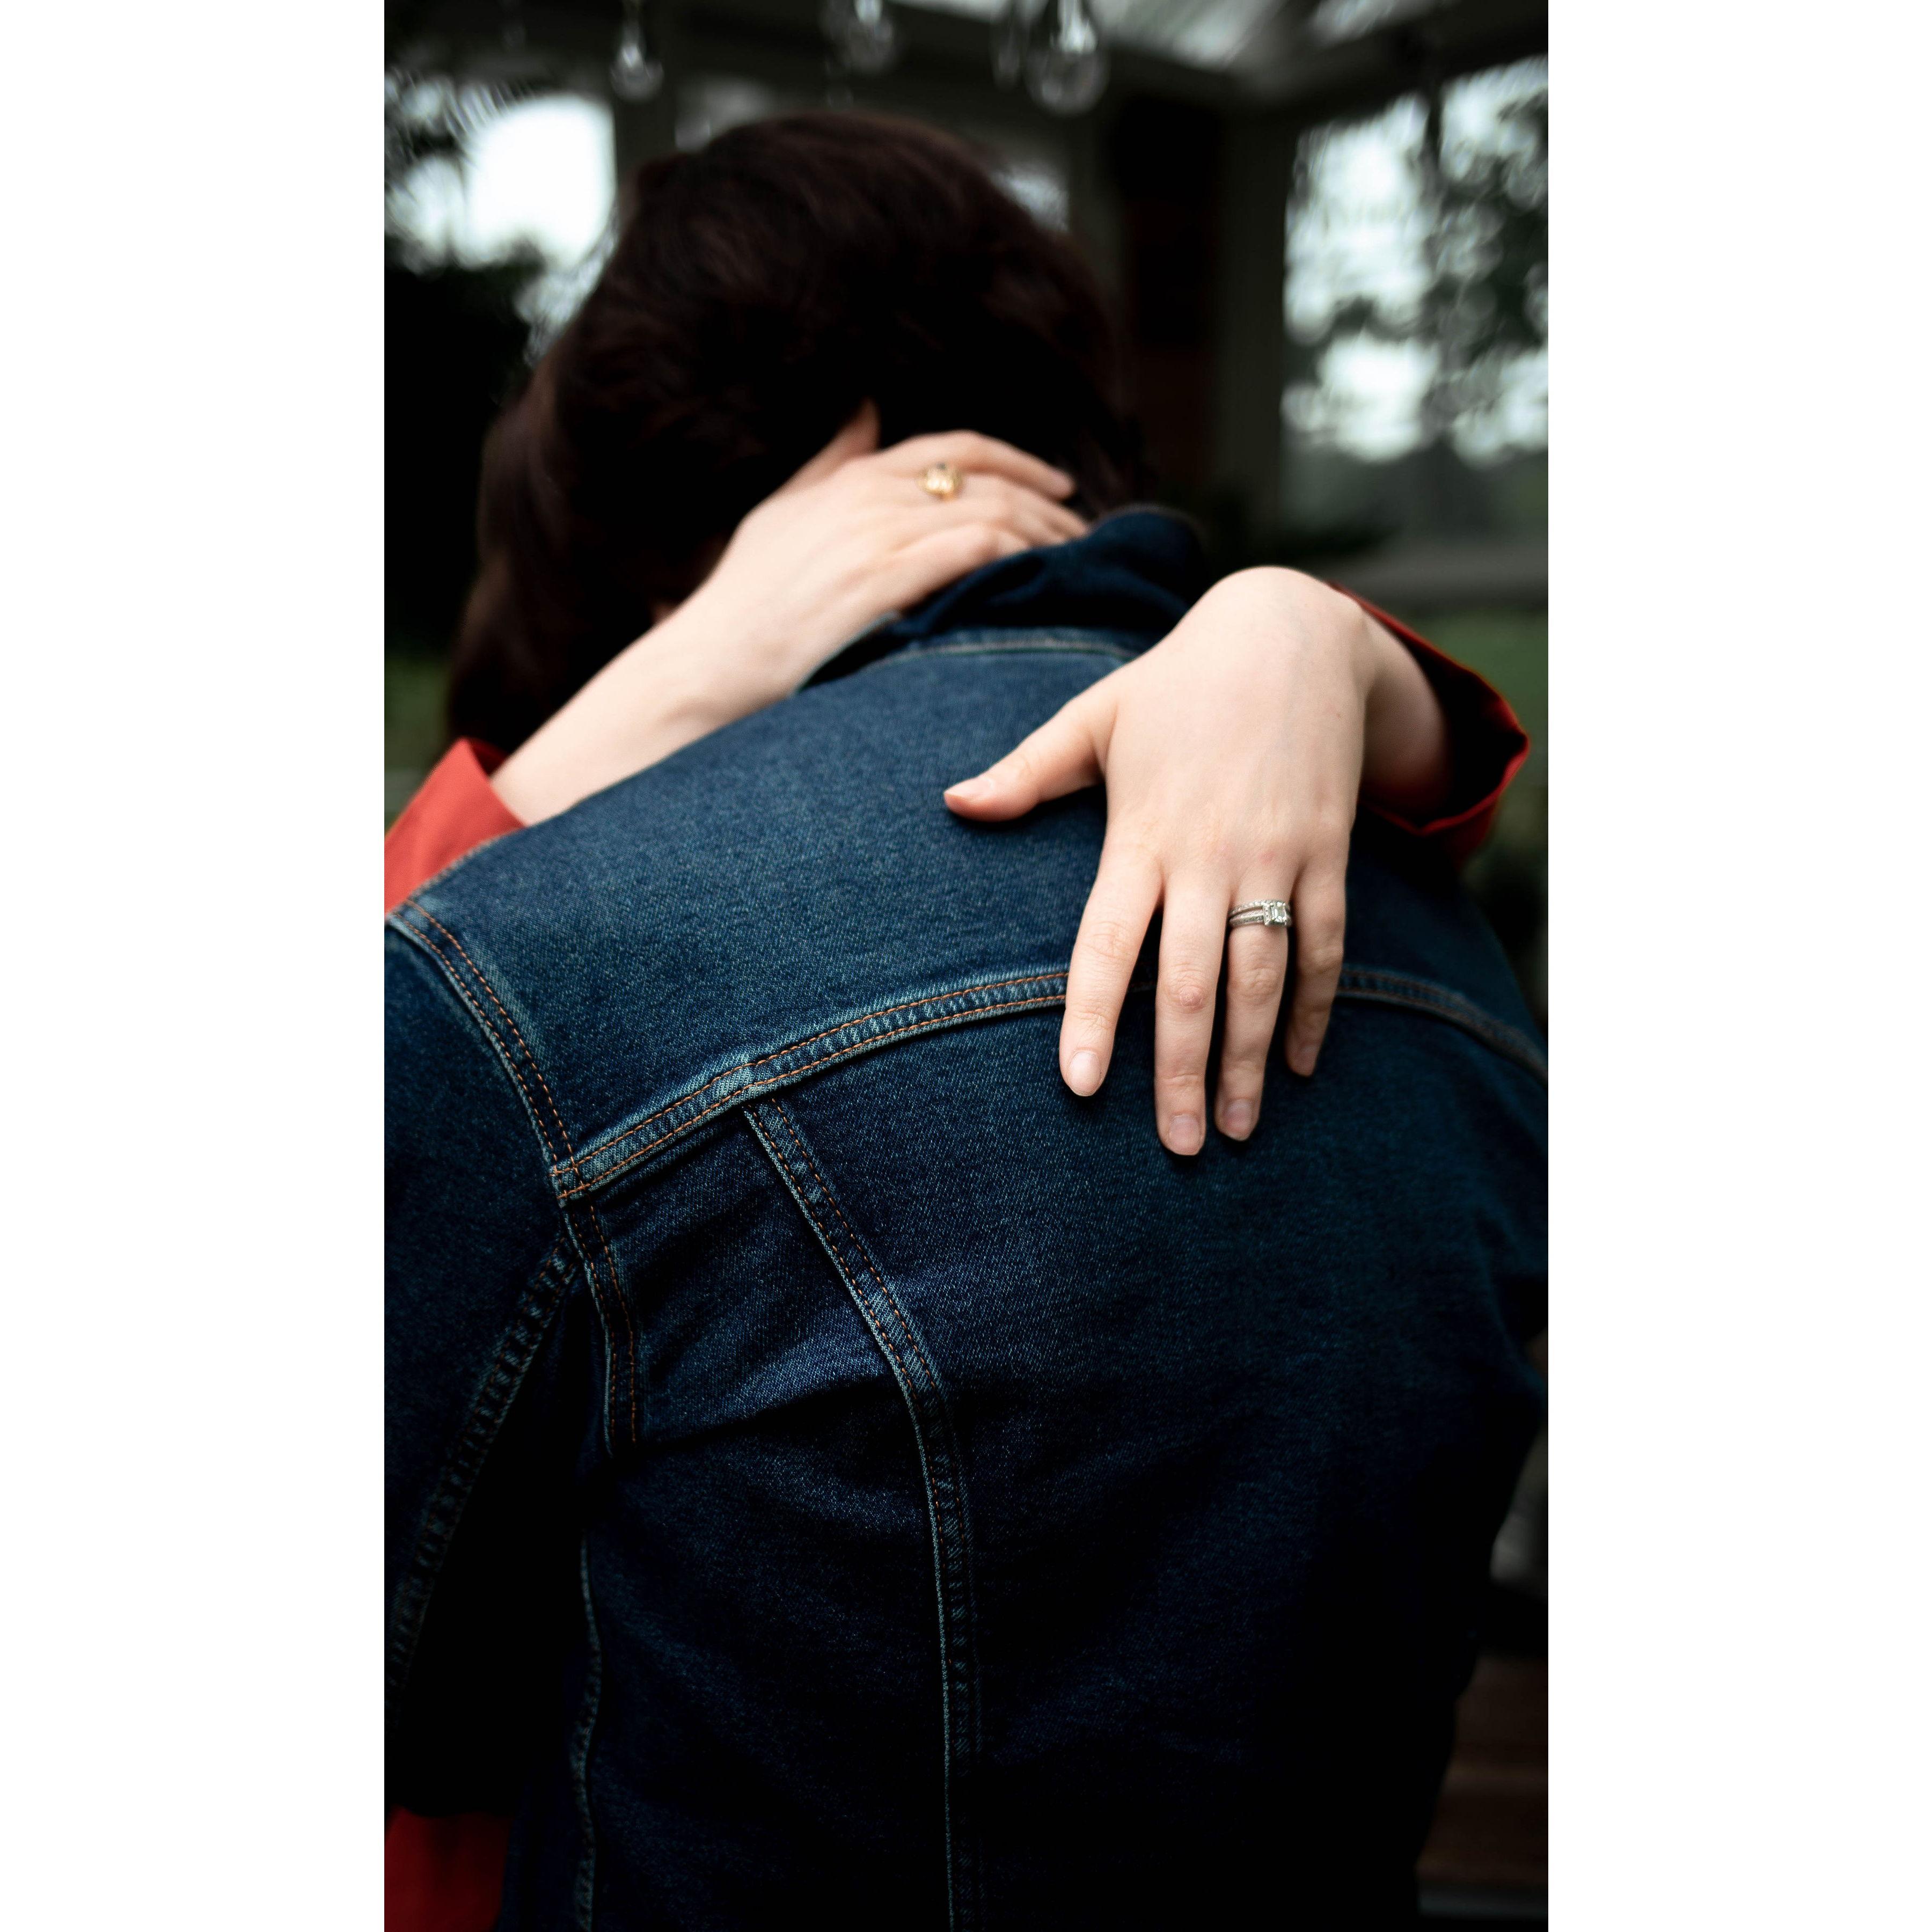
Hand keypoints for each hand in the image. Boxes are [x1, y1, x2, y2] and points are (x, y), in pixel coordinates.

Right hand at [491, 405, 1085, 822]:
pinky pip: (976, 548)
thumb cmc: (741, 603)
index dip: (1017, 461)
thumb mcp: (779, 514)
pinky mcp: (884, 580)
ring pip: (992, 512)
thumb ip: (829, 460)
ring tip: (1080, 562)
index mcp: (852, 475)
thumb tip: (865, 406)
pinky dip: (1019, 555)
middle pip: (987, 479)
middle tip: (1087, 533)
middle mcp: (869, 495)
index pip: (956, 449)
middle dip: (1047, 503)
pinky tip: (1043, 580)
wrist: (707, 666)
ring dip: (1045, 535)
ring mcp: (877, 536)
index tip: (1059, 486)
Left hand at [943, 567, 1451, 1154]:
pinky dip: (1313, 1008)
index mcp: (1141, 835)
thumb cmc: (1177, 684)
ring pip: (1261, 978)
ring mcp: (1274, 858)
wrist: (1294, 632)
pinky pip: (1324, 946)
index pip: (1107, 942)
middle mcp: (1209, 856)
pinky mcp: (1326, 854)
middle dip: (1180, 1071)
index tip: (1079, 1086)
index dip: (1091, 1016)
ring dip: (1250, 1060)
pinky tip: (1300, 1064)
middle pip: (1189, 983)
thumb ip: (1027, 772)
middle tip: (1177, 1147)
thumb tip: (951, 804)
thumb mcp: (1094, 717)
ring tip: (1238, 1129)